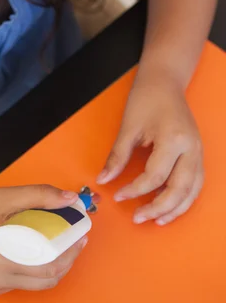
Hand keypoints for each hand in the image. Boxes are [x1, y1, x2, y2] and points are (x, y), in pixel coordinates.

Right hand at [0, 185, 86, 293]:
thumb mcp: (5, 197)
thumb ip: (40, 196)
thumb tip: (69, 198)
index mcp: (2, 259)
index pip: (50, 265)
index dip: (71, 250)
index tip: (82, 233)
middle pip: (47, 278)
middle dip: (67, 258)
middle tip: (76, 238)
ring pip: (37, 282)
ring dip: (54, 264)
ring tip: (61, 240)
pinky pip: (23, 280)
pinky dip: (37, 267)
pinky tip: (39, 247)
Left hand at [97, 75, 203, 225]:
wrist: (164, 82)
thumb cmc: (146, 99)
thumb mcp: (128, 127)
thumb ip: (117, 156)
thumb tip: (103, 179)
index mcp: (173, 140)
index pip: (155, 176)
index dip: (135, 189)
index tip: (118, 195)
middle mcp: (191, 149)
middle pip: (179, 190)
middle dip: (158, 207)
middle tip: (138, 218)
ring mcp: (198, 152)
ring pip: (192, 191)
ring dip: (175, 209)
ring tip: (155, 220)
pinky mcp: (198, 154)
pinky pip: (196, 184)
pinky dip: (184, 199)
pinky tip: (170, 207)